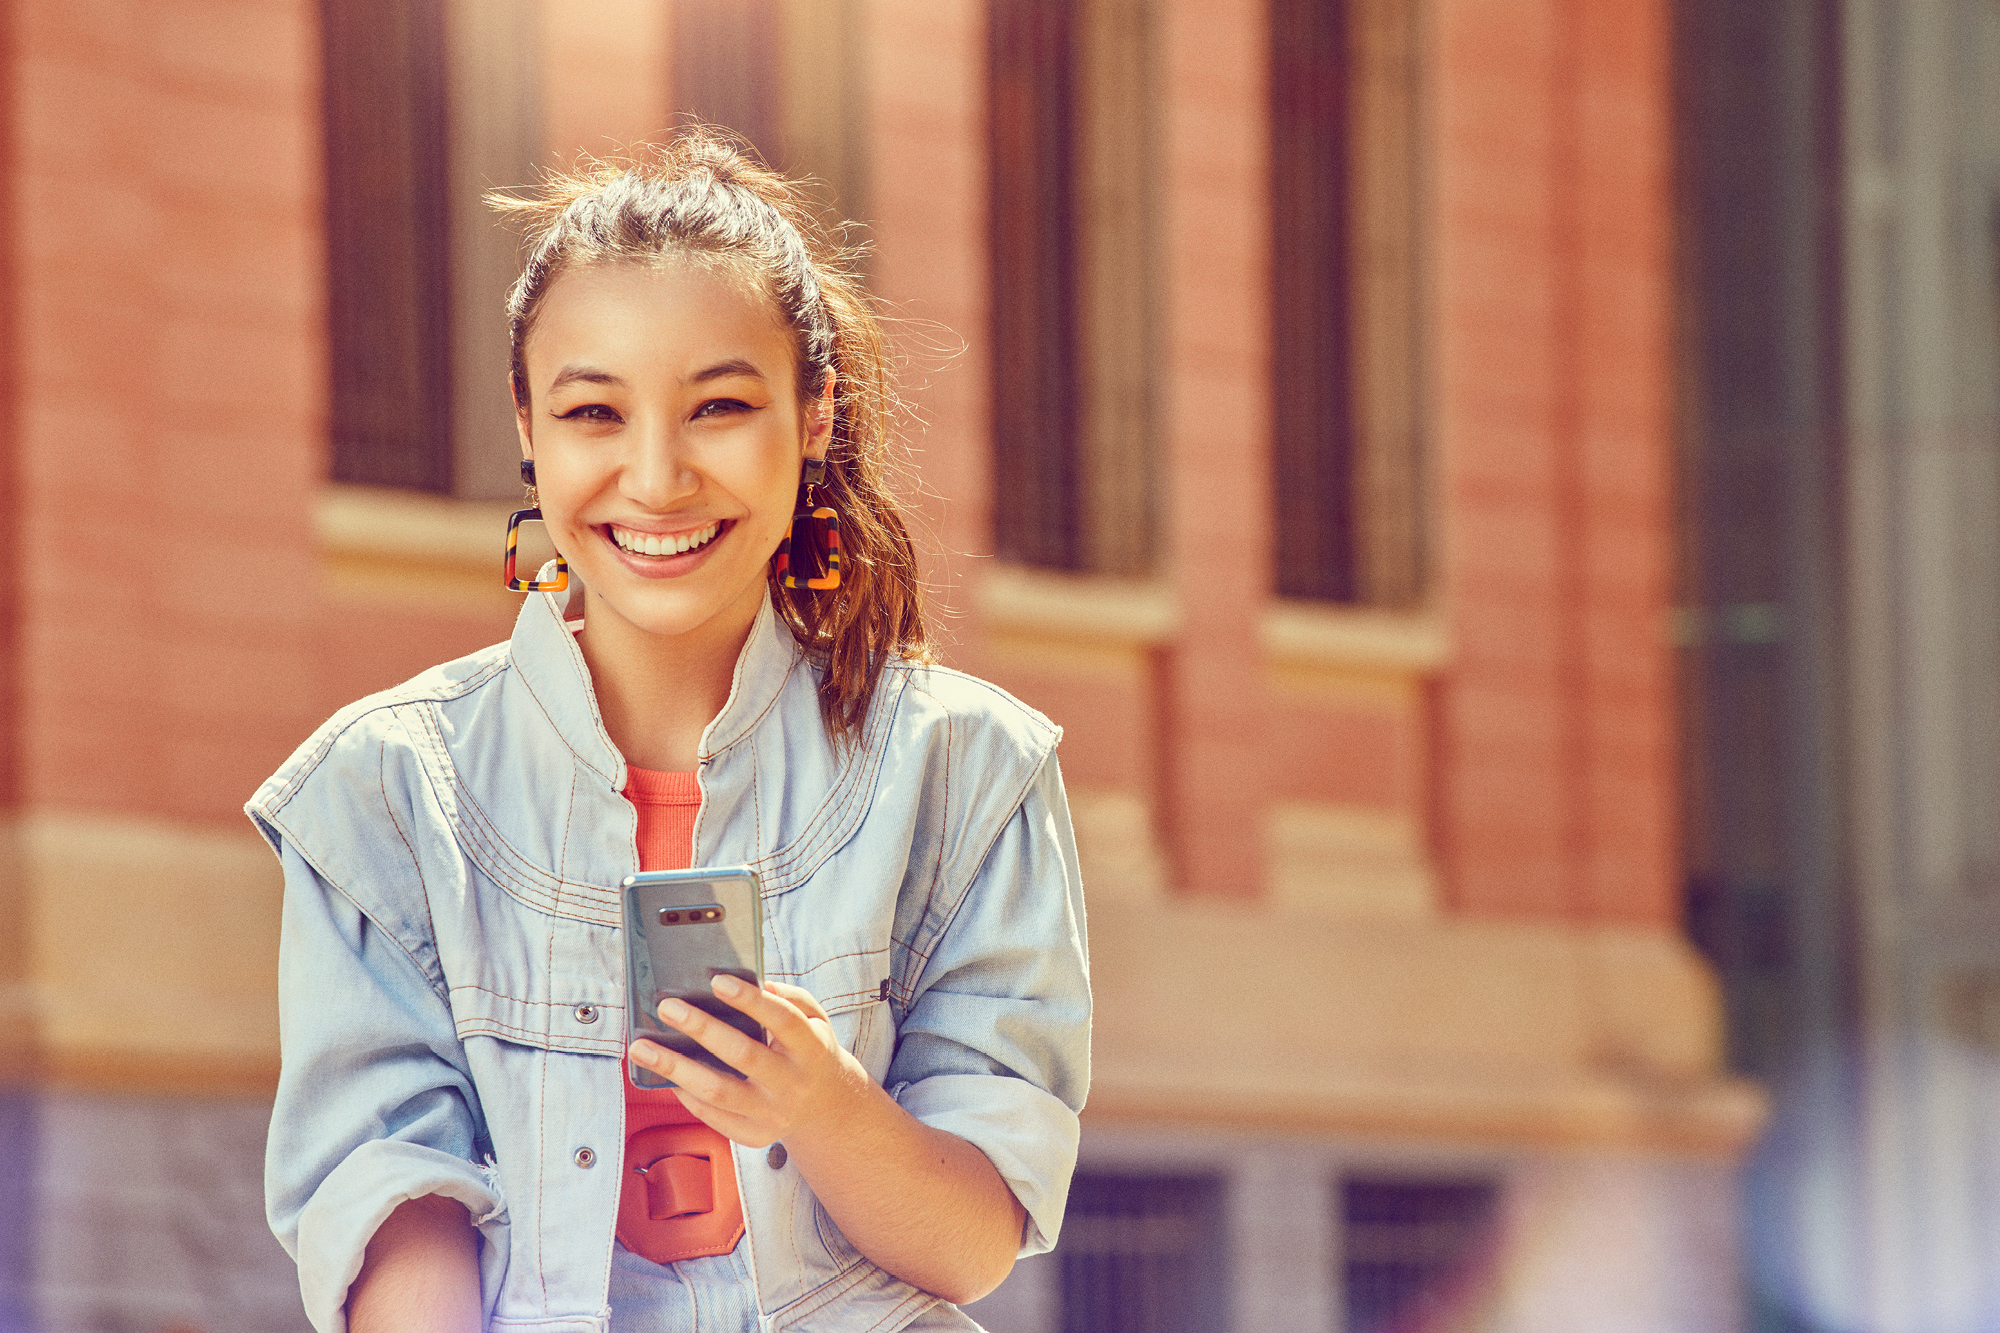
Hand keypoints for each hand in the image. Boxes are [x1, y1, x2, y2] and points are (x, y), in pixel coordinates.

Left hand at [627, 977, 874, 1150]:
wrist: (827, 1109)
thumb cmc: (809, 1051)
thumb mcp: (815, 1020)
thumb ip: (790, 998)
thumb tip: (753, 983)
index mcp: (812, 1049)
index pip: (783, 1021)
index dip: (751, 1001)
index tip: (717, 980)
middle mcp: (793, 1084)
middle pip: (743, 1055)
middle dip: (702, 1028)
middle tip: (667, 1007)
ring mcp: (773, 1114)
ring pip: (718, 1091)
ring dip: (675, 1068)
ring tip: (641, 1048)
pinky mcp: (754, 1136)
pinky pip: (712, 1115)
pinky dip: (686, 1094)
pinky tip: (665, 1074)